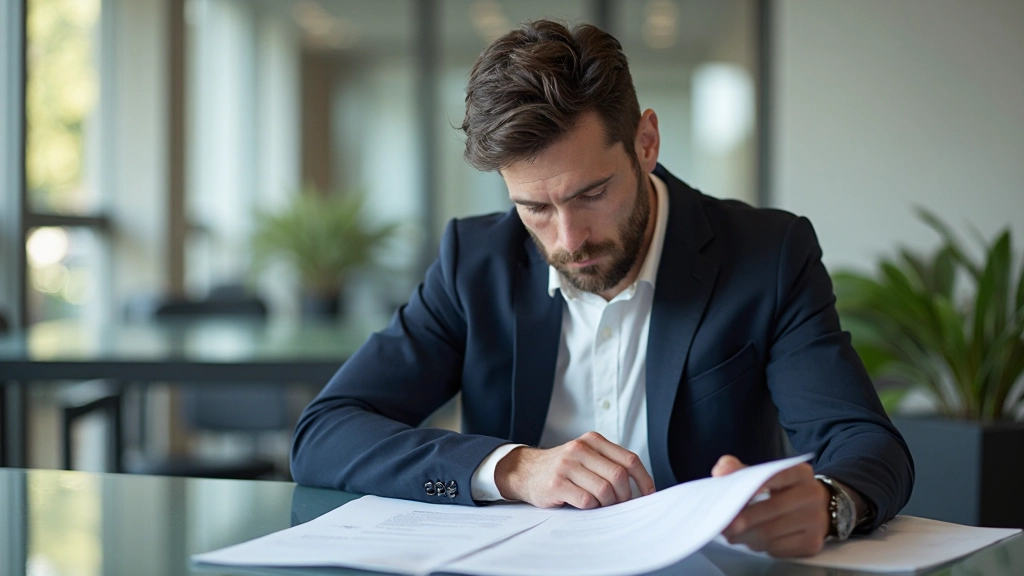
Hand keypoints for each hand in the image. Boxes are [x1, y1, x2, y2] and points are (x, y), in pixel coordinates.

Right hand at [494, 431, 655, 508]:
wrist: (525, 471)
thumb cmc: (562, 468)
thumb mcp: (585, 456)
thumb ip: (608, 464)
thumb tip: (640, 489)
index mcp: (593, 441)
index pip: (629, 459)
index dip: (643, 480)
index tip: (649, 495)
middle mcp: (580, 449)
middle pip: (619, 476)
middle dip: (625, 496)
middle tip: (620, 505)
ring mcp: (567, 465)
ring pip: (604, 490)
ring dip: (607, 504)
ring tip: (599, 505)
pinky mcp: (556, 483)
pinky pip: (586, 501)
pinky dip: (590, 508)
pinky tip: (583, 505)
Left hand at [713, 455, 830, 557]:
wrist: (819, 508)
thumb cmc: (784, 490)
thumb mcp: (769, 475)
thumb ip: (742, 470)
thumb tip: (721, 470)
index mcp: (800, 473)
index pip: (777, 476)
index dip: (755, 485)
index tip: (733, 494)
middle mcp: (812, 495)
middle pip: (773, 507)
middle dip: (742, 518)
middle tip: (721, 523)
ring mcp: (816, 521)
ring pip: (772, 532)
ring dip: (745, 535)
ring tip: (729, 534)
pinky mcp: (812, 543)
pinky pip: (778, 548)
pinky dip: (758, 546)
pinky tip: (748, 540)